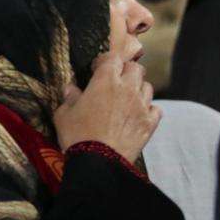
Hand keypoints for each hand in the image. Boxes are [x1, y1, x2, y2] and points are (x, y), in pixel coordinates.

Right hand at [54, 49, 160, 163]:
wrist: (99, 161)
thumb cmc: (77, 134)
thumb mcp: (64, 113)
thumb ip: (70, 98)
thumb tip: (72, 89)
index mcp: (105, 80)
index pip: (113, 57)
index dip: (106, 60)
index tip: (97, 69)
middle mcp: (127, 89)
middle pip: (136, 69)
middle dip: (126, 71)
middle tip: (115, 80)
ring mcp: (141, 106)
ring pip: (148, 87)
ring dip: (138, 88)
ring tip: (127, 97)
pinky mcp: (150, 124)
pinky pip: (155, 109)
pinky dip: (148, 109)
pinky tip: (138, 114)